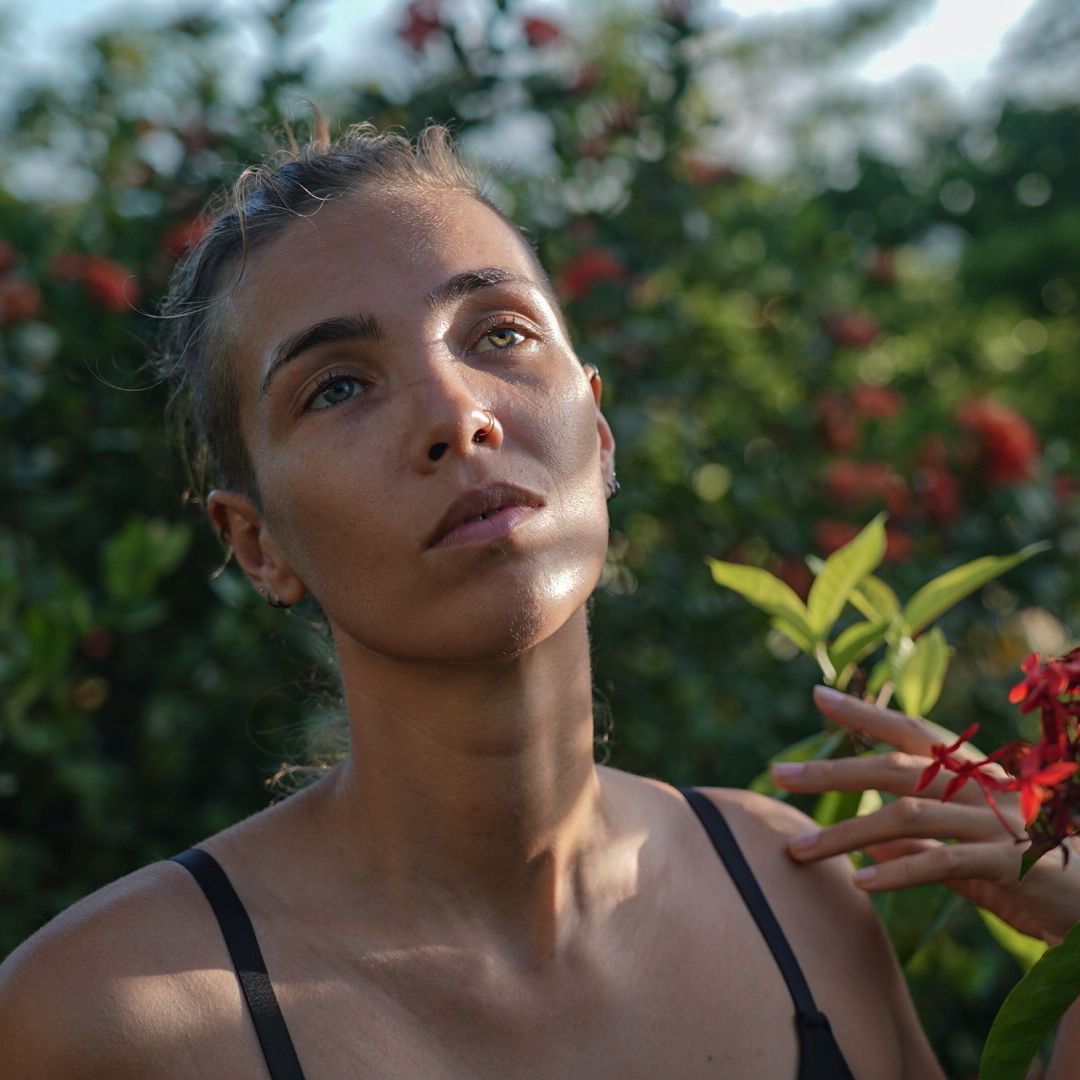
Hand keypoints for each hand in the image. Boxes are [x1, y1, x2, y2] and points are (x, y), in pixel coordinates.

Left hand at [771, 685, 1079, 945]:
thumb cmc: (1037, 872)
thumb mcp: (968, 857)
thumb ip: (918, 846)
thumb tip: (868, 846)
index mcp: (973, 775)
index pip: (912, 732)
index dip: (865, 712)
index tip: (818, 695)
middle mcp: (980, 788)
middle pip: (895, 768)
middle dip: (833, 771)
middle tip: (778, 774)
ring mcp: (996, 822)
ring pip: (906, 816)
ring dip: (847, 834)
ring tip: (799, 850)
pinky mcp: (1011, 862)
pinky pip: (943, 862)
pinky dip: (899, 872)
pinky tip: (859, 883)